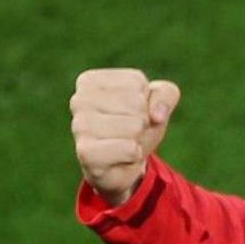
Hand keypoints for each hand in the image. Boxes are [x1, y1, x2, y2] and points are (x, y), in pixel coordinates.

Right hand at [71, 69, 181, 203]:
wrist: (123, 163)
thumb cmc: (137, 125)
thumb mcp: (158, 101)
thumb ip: (166, 93)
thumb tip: (156, 116)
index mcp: (90, 81)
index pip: (136, 81)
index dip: (146, 100)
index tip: (132, 110)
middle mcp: (78, 100)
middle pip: (136, 104)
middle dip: (142, 121)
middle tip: (129, 130)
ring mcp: (79, 126)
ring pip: (134, 127)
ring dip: (138, 138)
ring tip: (124, 142)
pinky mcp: (86, 152)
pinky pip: (129, 149)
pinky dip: (134, 154)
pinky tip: (121, 157)